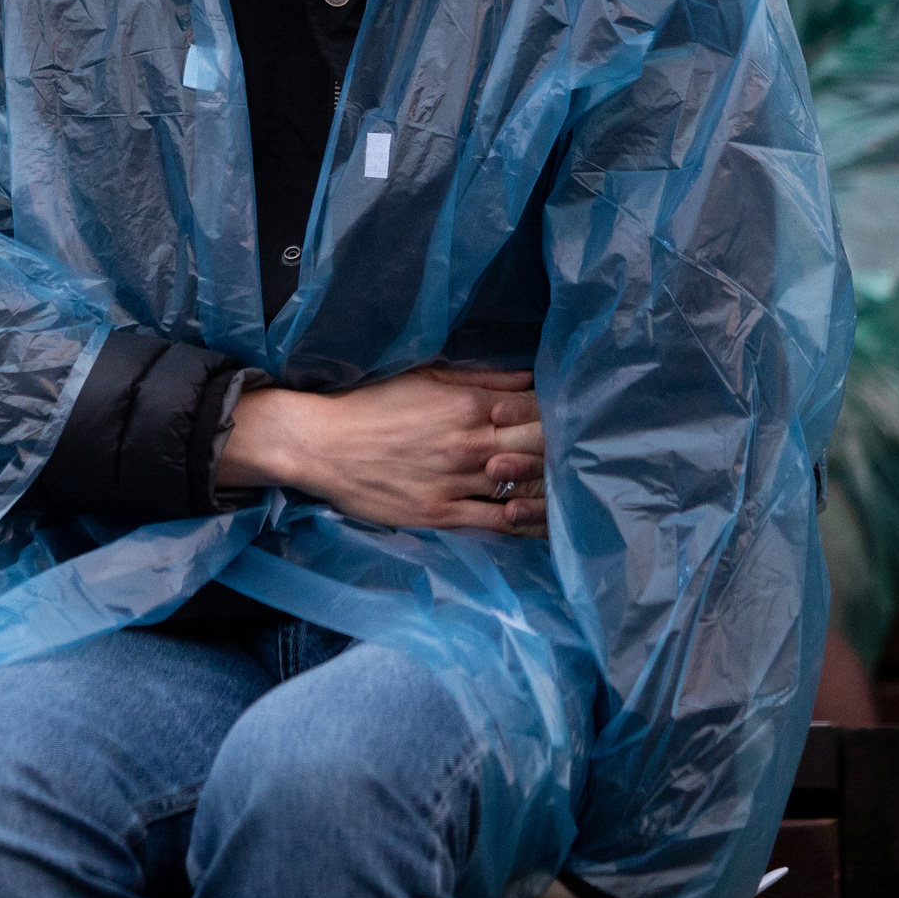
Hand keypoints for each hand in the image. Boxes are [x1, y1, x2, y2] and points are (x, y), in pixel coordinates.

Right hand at [220, 365, 546, 536]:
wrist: (320, 443)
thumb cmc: (371, 403)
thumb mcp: (427, 374)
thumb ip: (484, 379)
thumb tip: (531, 378)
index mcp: (468, 404)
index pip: (536, 410)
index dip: (559, 415)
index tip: (572, 419)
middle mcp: (469, 443)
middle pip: (540, 449)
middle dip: (562, 450)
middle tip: (578, 454)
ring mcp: (456, 482)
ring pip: (524, 488)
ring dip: (550, 487)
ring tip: (569, 487)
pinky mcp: (442, 514)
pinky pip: (498, 523)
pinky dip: (525, 522)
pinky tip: (542, 520)